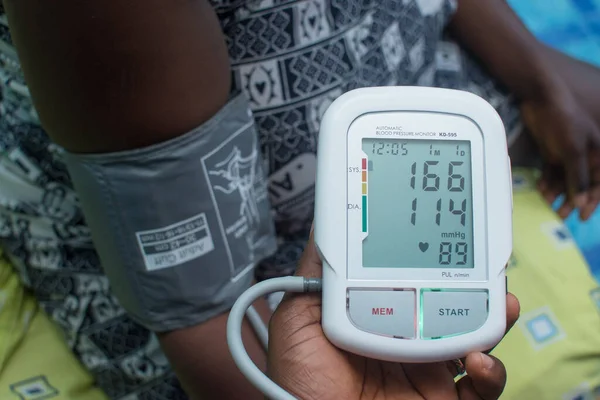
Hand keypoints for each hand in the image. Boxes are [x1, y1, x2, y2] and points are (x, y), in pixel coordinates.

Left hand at [267, 231, 519, 399]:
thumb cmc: (299, 377)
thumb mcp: (298, 315)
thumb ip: (316, 272)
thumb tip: (326, 222)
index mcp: (378, 315)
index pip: (413, 280)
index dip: (432, 260)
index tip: (444, 236)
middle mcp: (407, 338)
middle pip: (452, 303)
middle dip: (475, 282)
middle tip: (485, 265)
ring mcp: (427, 370)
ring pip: (474, 338)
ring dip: (494, 317)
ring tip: (501, 303)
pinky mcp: (443, 399)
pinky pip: (482, 387)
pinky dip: (492, 372)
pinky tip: (478, 360)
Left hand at [520, 79, 599, 219]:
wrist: (541, 100)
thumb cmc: (564, 120)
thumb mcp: (573, 150)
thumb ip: (577, 176)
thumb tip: (581, 202)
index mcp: (598, 155)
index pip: (599, 184)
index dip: (593, 201)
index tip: (583, 217)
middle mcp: (585, 156)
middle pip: (581, 184)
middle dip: (572, 200)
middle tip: (560, 215)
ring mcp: (567, 155)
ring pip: (565, 180)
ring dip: (558, 192)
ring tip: (548, 204)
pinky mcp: (552, 152)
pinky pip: (552, 172)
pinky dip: (547, 182)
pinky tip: (541, 190)